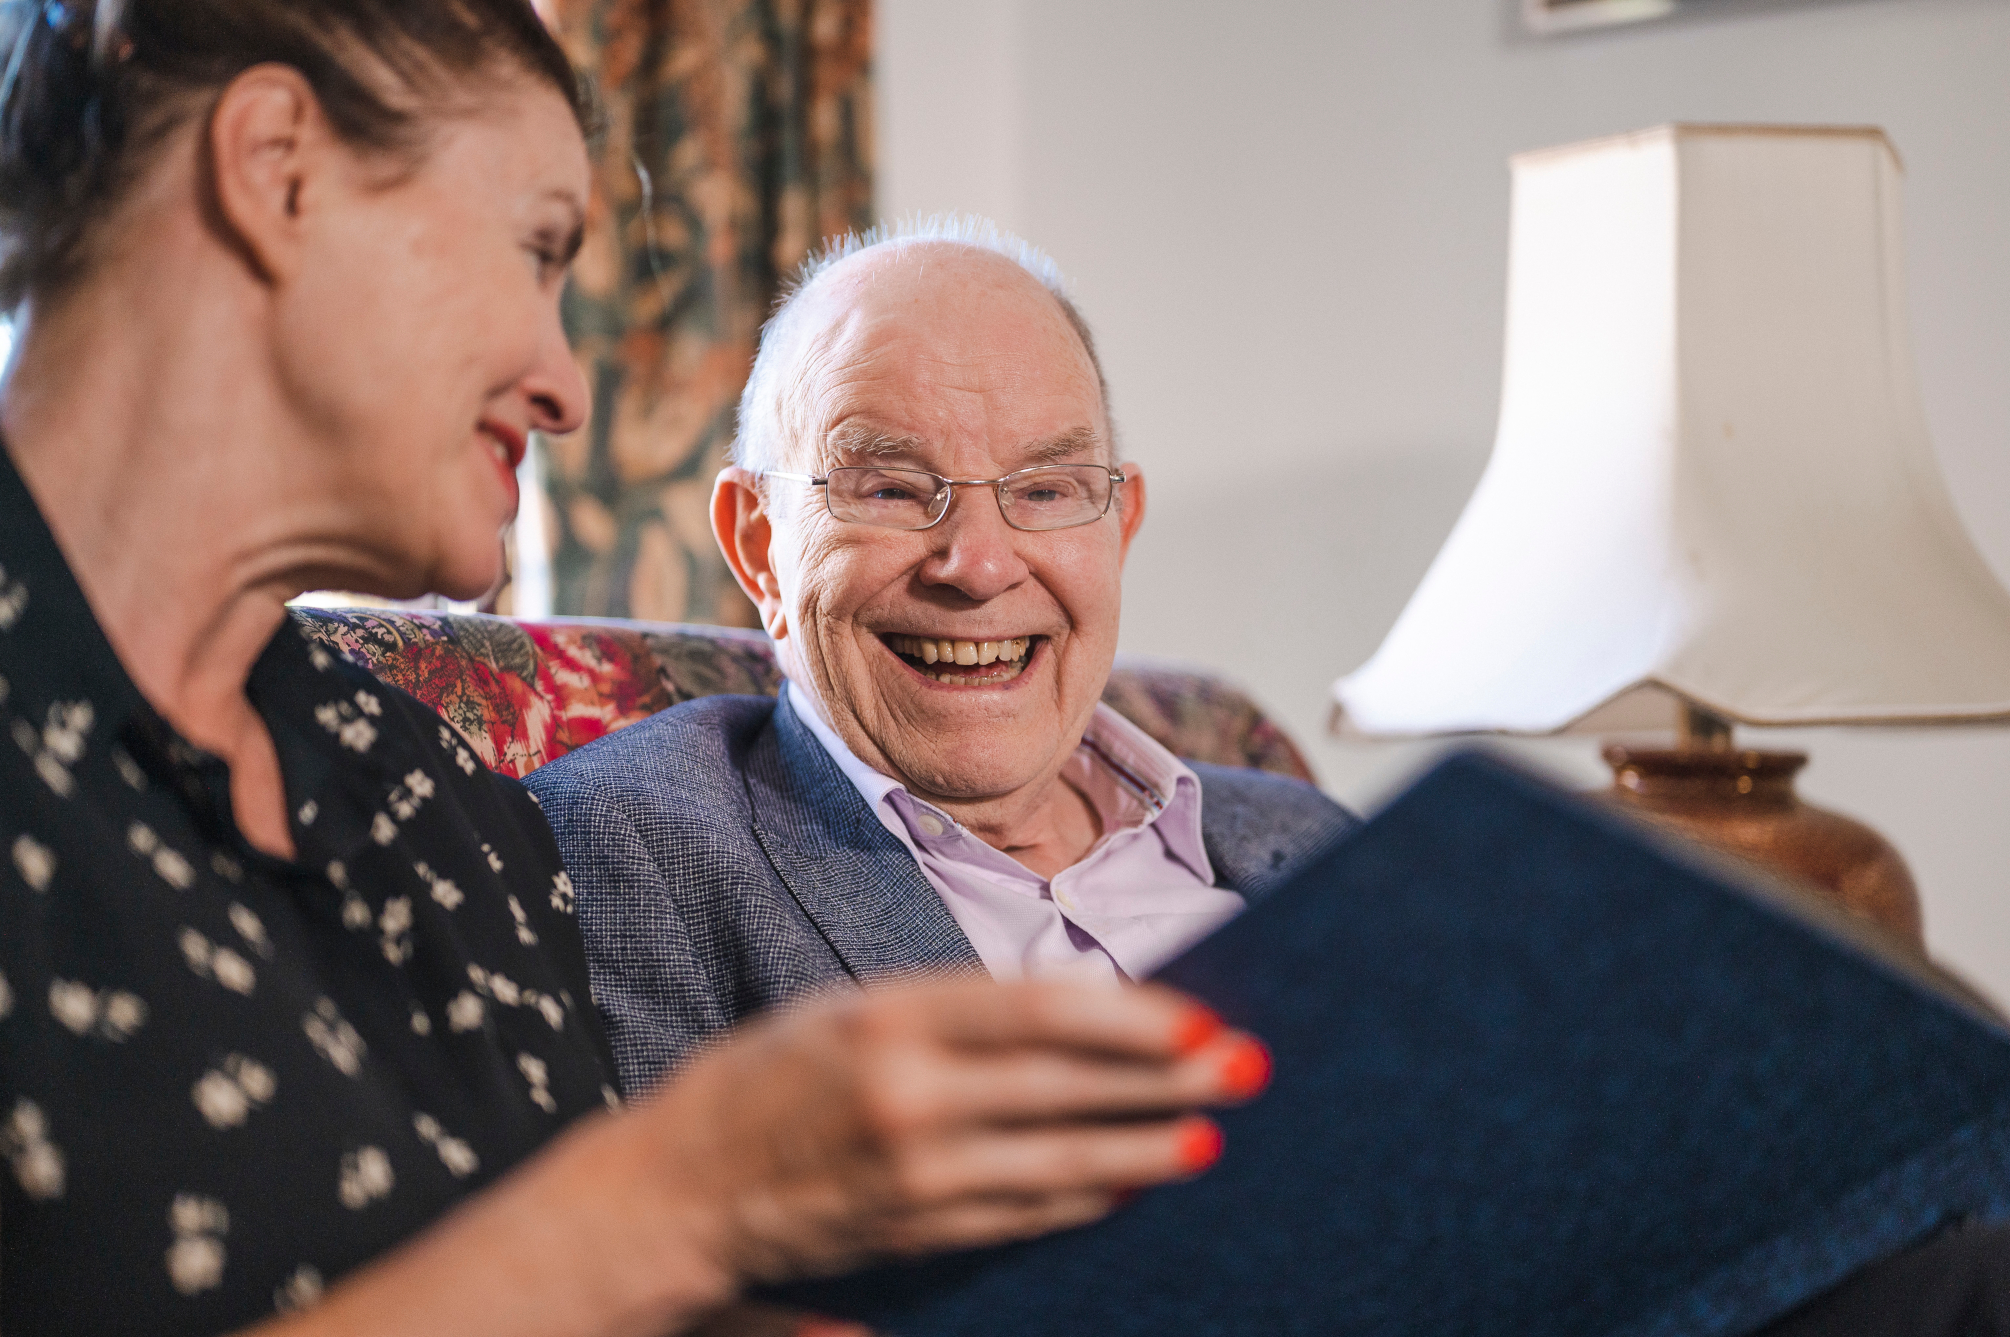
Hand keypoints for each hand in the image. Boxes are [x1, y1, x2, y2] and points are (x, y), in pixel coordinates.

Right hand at [639, 976, 1270, 1286]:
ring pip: (1060, 1161)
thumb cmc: (771, 1074)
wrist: (681, 1187)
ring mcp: (917, 1177)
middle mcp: (908, 1099)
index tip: (1199, 1016)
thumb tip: (1081, 1009)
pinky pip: (1026, 1213)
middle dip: (1166, 1083)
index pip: (1038, 1013)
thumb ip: (958, 1012)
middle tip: (1245, 1069)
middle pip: (1067, 1089)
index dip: (1130, 1019)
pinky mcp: (920, 1232)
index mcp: (890, 1020)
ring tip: (1211, 1136)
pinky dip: (1088, 1193)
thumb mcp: (854, 1011)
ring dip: (1146, 1148)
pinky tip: (1134, 1178)